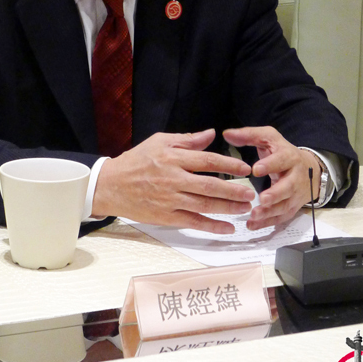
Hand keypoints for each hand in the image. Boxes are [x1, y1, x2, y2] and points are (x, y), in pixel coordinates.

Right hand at [92, 129, 254, 233]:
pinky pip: (193, 222)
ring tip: (245, 208)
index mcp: (173, 158)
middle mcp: (173, 179)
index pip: (207, 161)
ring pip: (204, 205)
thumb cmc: (137, 160)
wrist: (111, 185)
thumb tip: (212, 134)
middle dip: (233, 190)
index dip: (229, 164)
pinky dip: (212, 226)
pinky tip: (227, 227)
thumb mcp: (160, 142)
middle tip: (251, 193)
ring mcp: (170, 200)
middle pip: (210, 185)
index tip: (245, 168)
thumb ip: (187, 140)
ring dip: (227, 208)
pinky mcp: (166, 217)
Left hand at [223, 126, 319, 228]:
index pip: (281, 160)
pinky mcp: (293, 207)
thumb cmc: (282, 151)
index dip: (270, 165)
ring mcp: (295, 194)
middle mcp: (295, 176)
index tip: (255, 170)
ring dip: (271, 212)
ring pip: (286, 205)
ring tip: (254, 215)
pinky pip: (282, 217)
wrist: (309, 168)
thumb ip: (248, 135)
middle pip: (289, 186)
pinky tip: (253, 225)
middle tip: (262, 199)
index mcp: (288, 156)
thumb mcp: (268, 137)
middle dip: (276, 194)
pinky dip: (268, 222)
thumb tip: (227, 134)